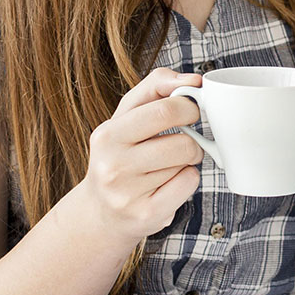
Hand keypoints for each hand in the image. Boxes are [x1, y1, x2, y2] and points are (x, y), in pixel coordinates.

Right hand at [70, 68, 204, 247]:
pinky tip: (169, 184)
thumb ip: (155, 88)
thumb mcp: (126, 118)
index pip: (164, 110)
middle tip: (188, 140)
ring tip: (168, 166)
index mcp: (108, 134)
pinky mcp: (147, 213)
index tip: (191, 110)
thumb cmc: (121, 155)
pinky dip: (187, 180)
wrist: (101, 212)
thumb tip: (193, 80)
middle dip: (194, 139)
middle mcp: (113, 164)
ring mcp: (128, 192)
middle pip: (182, 142)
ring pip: (187, 163)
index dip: (188, 107)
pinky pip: (189, 184)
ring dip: (187, 162)